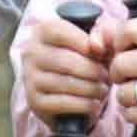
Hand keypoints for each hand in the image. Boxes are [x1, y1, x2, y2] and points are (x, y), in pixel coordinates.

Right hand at [19, 10, 111, 129]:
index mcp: (42, 31)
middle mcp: (31, 53)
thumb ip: (101, 34)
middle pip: (66, 61)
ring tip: (103, 90)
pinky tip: (95, 104)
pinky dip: (84, 105)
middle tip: (106, 76)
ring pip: (66, 84)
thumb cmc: (83, 57)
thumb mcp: (94, 41)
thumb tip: (97, 45)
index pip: (62, 34)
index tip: (102, 54)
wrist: (63, 90)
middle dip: (93, 70)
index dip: (86, 44)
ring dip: (91, 89)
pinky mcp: (34, 102)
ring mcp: (30, 78)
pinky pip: (63, 103)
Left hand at [109, 17, 136, 136]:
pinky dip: (132, 114)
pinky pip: (133, 113)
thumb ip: (136, 38)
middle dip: (117, 74)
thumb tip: (100, 32)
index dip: (117, 42)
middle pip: (122, 61)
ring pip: (125, 91)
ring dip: (125, 98)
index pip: (130, 28)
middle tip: (127, 79)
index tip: (122, 52)